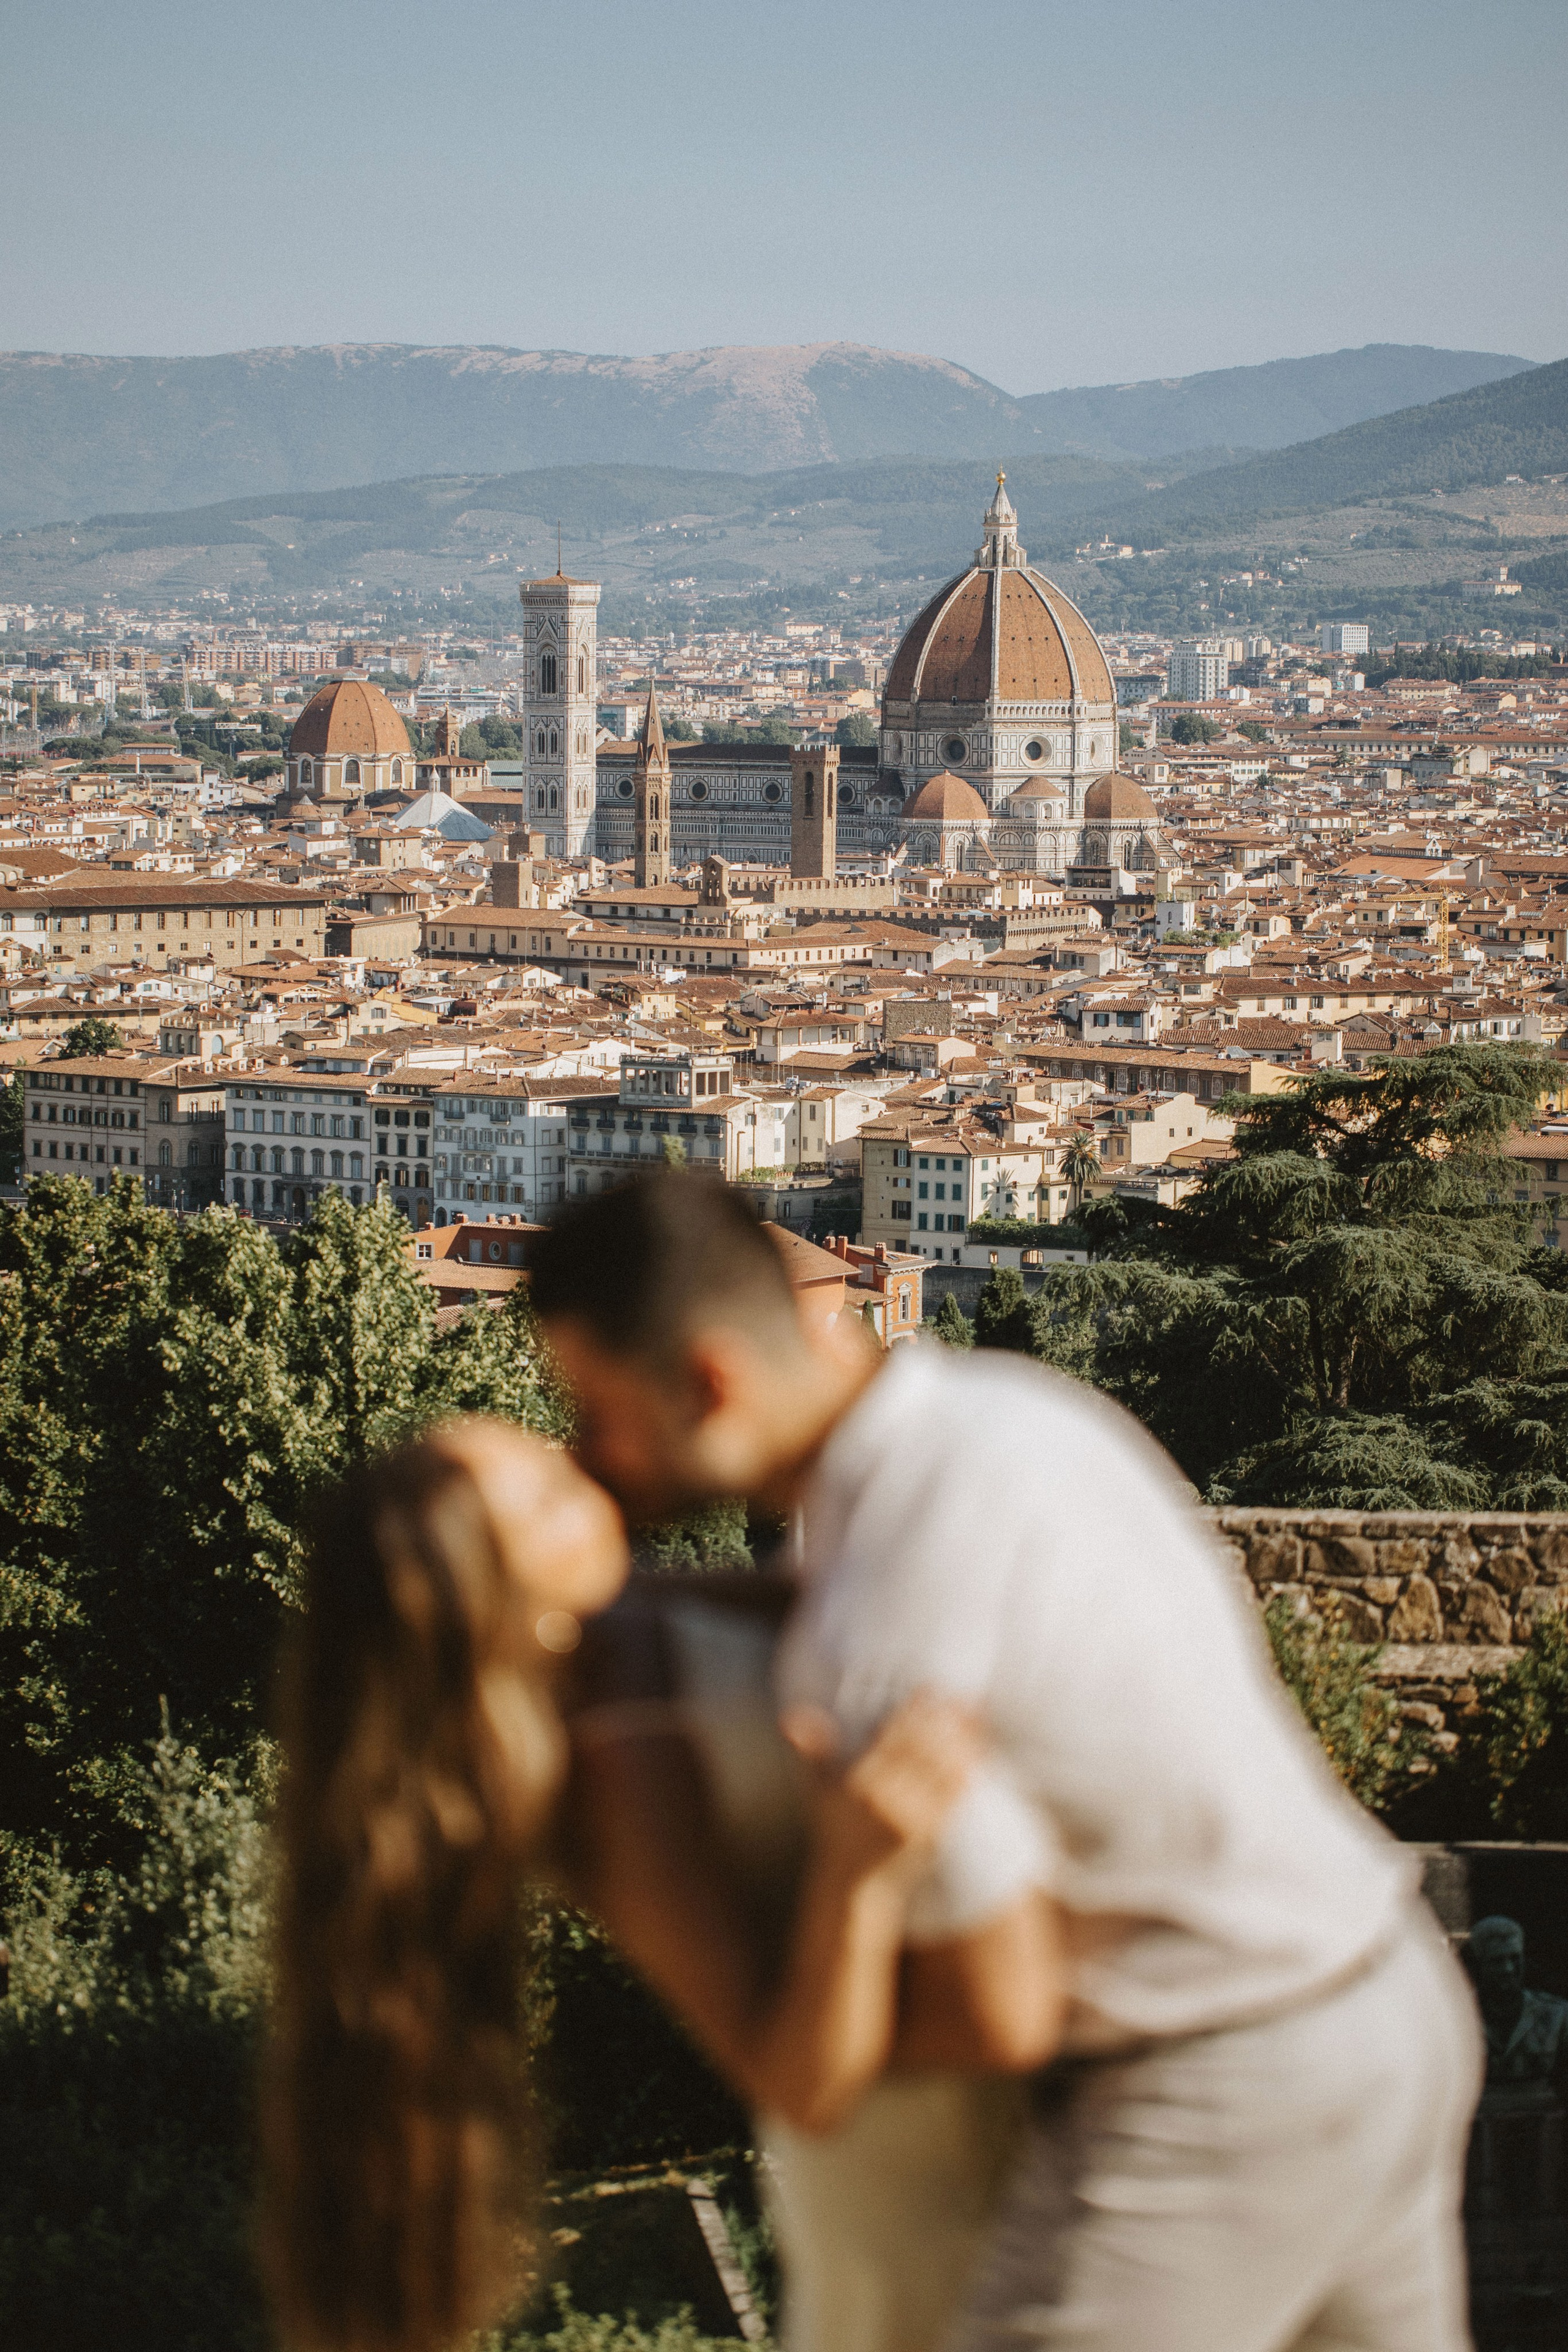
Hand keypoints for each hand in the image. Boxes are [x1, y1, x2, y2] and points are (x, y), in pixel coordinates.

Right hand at [782, 1692, 982, 1884]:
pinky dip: (966, 1771)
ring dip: (961, 1741)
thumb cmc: (835, 1825)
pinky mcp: (928, 1835)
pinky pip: (952, 1797)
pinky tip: (974, 1754)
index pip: (892, 1735)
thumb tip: (788, 1717)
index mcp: (857, 1783)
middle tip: (959, 1698)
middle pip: (923, 1748)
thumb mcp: (818, 1789)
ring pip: (943, 1770)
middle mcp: (883, 1800)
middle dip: (943, 1719)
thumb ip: (813, 1750)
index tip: (929, 1688)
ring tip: (971, 1720)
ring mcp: (908, 1819)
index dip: (914, 1709)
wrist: (853, 1883)